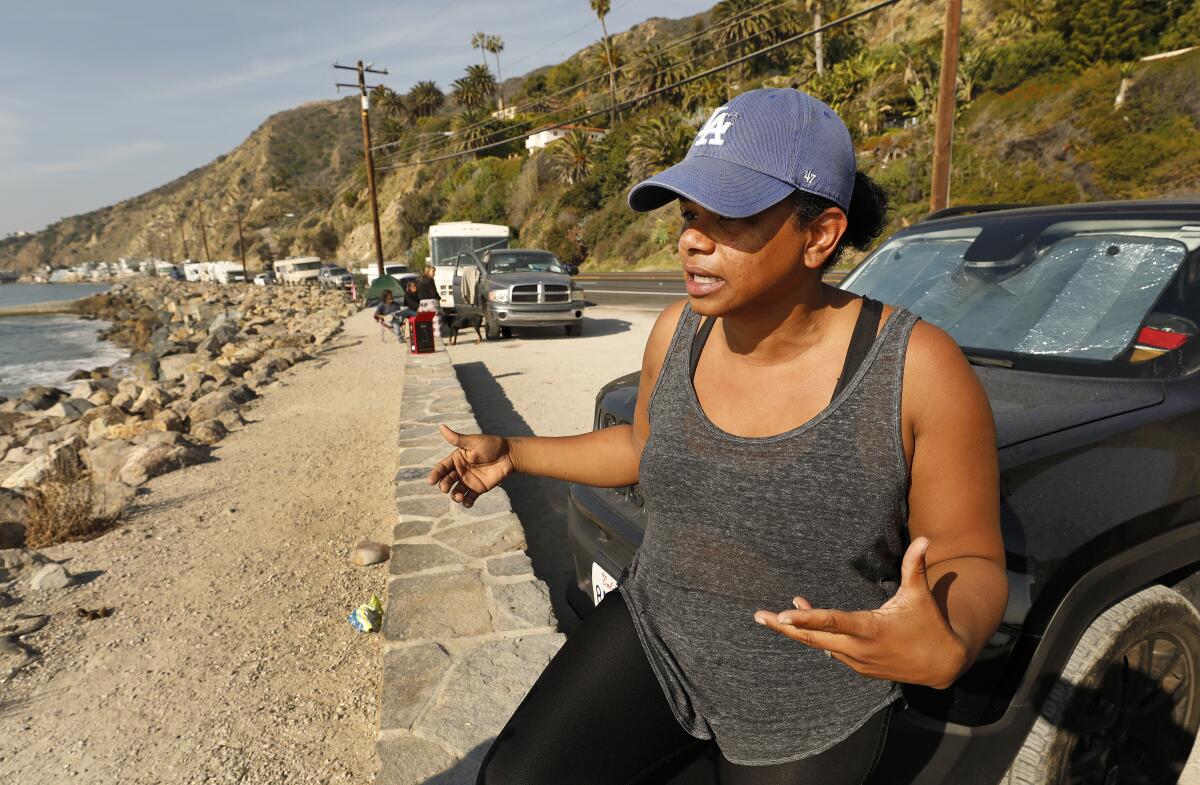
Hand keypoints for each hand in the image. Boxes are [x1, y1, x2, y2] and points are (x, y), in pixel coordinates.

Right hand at [428, 425, 514, 507]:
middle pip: (447, 480)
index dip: (436, 474)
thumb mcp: (473, 441)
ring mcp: (468, 481)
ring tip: (459, 497)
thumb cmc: (491, 445)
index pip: (442, 467)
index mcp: (456, 459)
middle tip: (444, 488)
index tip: (431, 480)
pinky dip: (467, 503)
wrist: (509, 455)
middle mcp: (460, 471)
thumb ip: (457, 438)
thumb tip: (441, 427)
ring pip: (456, 491)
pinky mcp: (478, 489)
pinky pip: (469, 498)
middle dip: (444, 485)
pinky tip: (467, 503)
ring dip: (454, 496)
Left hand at [754, 538, 969, 689]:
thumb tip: (925, 539)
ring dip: (800, 630)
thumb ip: (915, 567)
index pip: (832, 622)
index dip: (806, 619)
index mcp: (871, 629)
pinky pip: (830, 650)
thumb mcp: (920, 595)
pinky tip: (804, 623)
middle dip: (784, 628)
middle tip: (758, 616)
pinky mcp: (859, 668)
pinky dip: (816, 637)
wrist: (942, 664)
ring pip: (820, 644)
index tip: (783, 616)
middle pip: (813, 638)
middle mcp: (859, 649)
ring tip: (778, 616)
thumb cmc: (929, 623)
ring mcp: (858, 662)